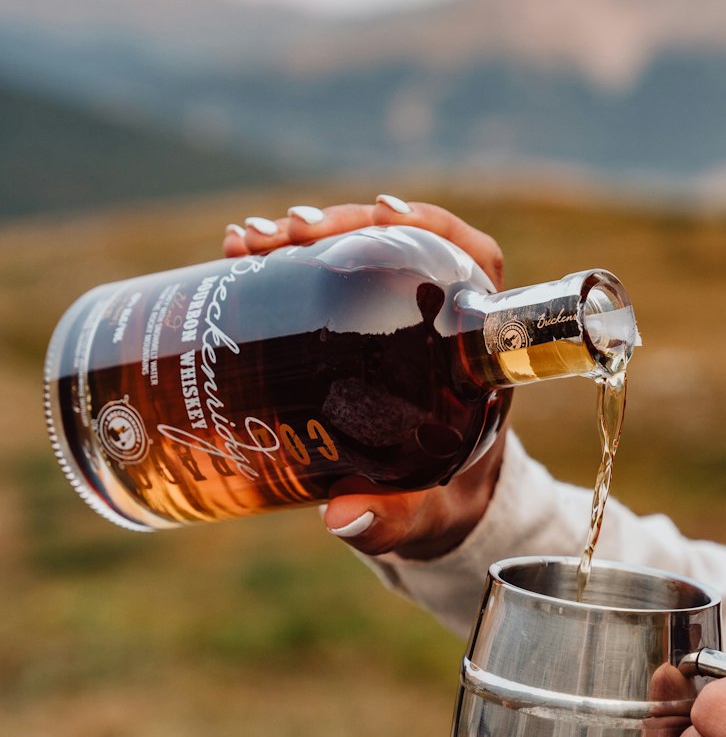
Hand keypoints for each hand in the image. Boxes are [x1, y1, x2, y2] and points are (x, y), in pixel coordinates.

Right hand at [221, 195, 507, 559]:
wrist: (434, 509)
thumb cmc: (446, 505)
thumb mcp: (429, 517)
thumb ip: (395, 521)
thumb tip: (342, 519)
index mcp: (477, 352)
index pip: (472, 261)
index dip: (435, 226)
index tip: (386, 215)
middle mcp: (439, 322)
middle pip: (401, 244)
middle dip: (342, 225)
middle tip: (287, 233)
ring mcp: (393, 319)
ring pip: (356, 253)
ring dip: (301, 236)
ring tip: (246, 240)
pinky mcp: (355, 330)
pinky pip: (324, 278)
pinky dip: (282, 262)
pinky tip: (238, 254)